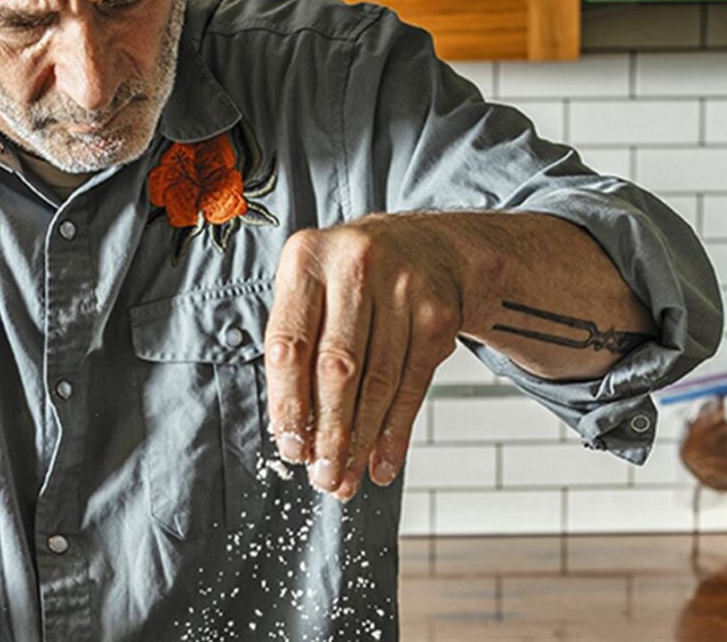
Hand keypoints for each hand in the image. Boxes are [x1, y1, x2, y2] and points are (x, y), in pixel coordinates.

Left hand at [264, 213, 461, 501]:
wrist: (426, 246)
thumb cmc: (349, 282)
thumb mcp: (312, 292)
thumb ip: (296, 352)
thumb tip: (295, 438)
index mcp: (306, 259)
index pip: (289, 345)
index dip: (287, 404)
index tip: (290, 450)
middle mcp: (354, 266)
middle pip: (337, 368)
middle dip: (328, 432)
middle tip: (322, 478)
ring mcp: (403, 287)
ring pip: (378, 382)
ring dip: (362, 441)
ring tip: (346, 479)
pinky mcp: (438, 313)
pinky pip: (413, 384)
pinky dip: (397, 431)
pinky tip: (383, 462)